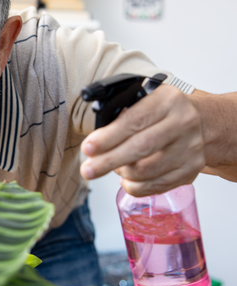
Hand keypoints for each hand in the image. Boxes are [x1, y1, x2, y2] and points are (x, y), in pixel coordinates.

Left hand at [79, 85, 204, 196]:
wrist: (197, 122)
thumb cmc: (160, 112)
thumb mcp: (143, 100)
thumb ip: (120, 114)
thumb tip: (93, 142)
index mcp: (168, 100)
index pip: (134, 121)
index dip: (108, 137)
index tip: (88, 148)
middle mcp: (184, 122)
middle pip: (140, 148)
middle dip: (108, 161)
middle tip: (88, 170)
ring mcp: (191, 147)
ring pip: (147, 171)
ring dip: (122, 173)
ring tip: (113, 167)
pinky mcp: (192, 169)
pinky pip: (156, 185)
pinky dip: (135, 186)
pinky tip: (127, 179)